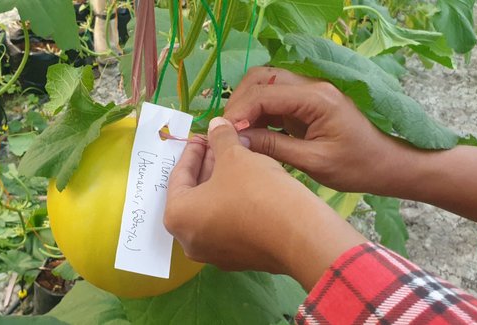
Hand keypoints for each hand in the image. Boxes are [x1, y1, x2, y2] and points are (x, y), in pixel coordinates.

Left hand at [165, 117, 366, 288]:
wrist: (299, 235)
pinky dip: (233, 202)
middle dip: (207, 166)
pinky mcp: (238, 258)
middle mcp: (189, 241)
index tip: (202, 134)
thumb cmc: (256, 192)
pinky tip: (250, 182)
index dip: (192, 150)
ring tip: (237, 157)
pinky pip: (228, 223)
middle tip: (220, 143)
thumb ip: (220, 138)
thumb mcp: (236, 156)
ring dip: (222, 182)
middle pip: (194, 193)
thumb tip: (215, 124)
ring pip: (212, 209)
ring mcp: (213, 253)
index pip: (178, 175)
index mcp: (177, 217)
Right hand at [224, 67, 415, 194]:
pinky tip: (251, 135)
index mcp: (317, 98)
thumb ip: (274, 148)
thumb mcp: (314, 163)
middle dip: (238, 103)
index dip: (238, 113)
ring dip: (246, 107)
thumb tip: (236, 141)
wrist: (388, 164)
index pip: (264, 93)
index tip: (224, 136)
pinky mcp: (306, 103)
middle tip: (227, 133)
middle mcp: (311, 86)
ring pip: (264, 86)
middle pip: (260, 79)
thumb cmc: (358, 167)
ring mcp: (309, 92)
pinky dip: (258, 114)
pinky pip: (274, 100)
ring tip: (236, 135)